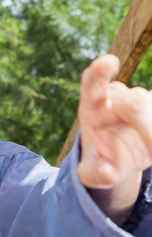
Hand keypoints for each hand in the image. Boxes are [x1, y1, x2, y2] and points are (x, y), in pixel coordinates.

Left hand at [78, 54, 151, 189]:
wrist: (117, 158)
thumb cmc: (100, 163)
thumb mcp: (92, 174)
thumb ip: (95, 174)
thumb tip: (109, 172)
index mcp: (92, 107)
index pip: (92, 82)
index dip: (99, 71)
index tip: (109, 62)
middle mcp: (114, 97)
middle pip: (132, 97)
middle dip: (136, 113)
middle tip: (132, 132)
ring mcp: (137, 98)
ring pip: (148, 102)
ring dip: (147, 124)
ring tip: (135, 145)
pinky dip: (151, 123)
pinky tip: (144, 138)